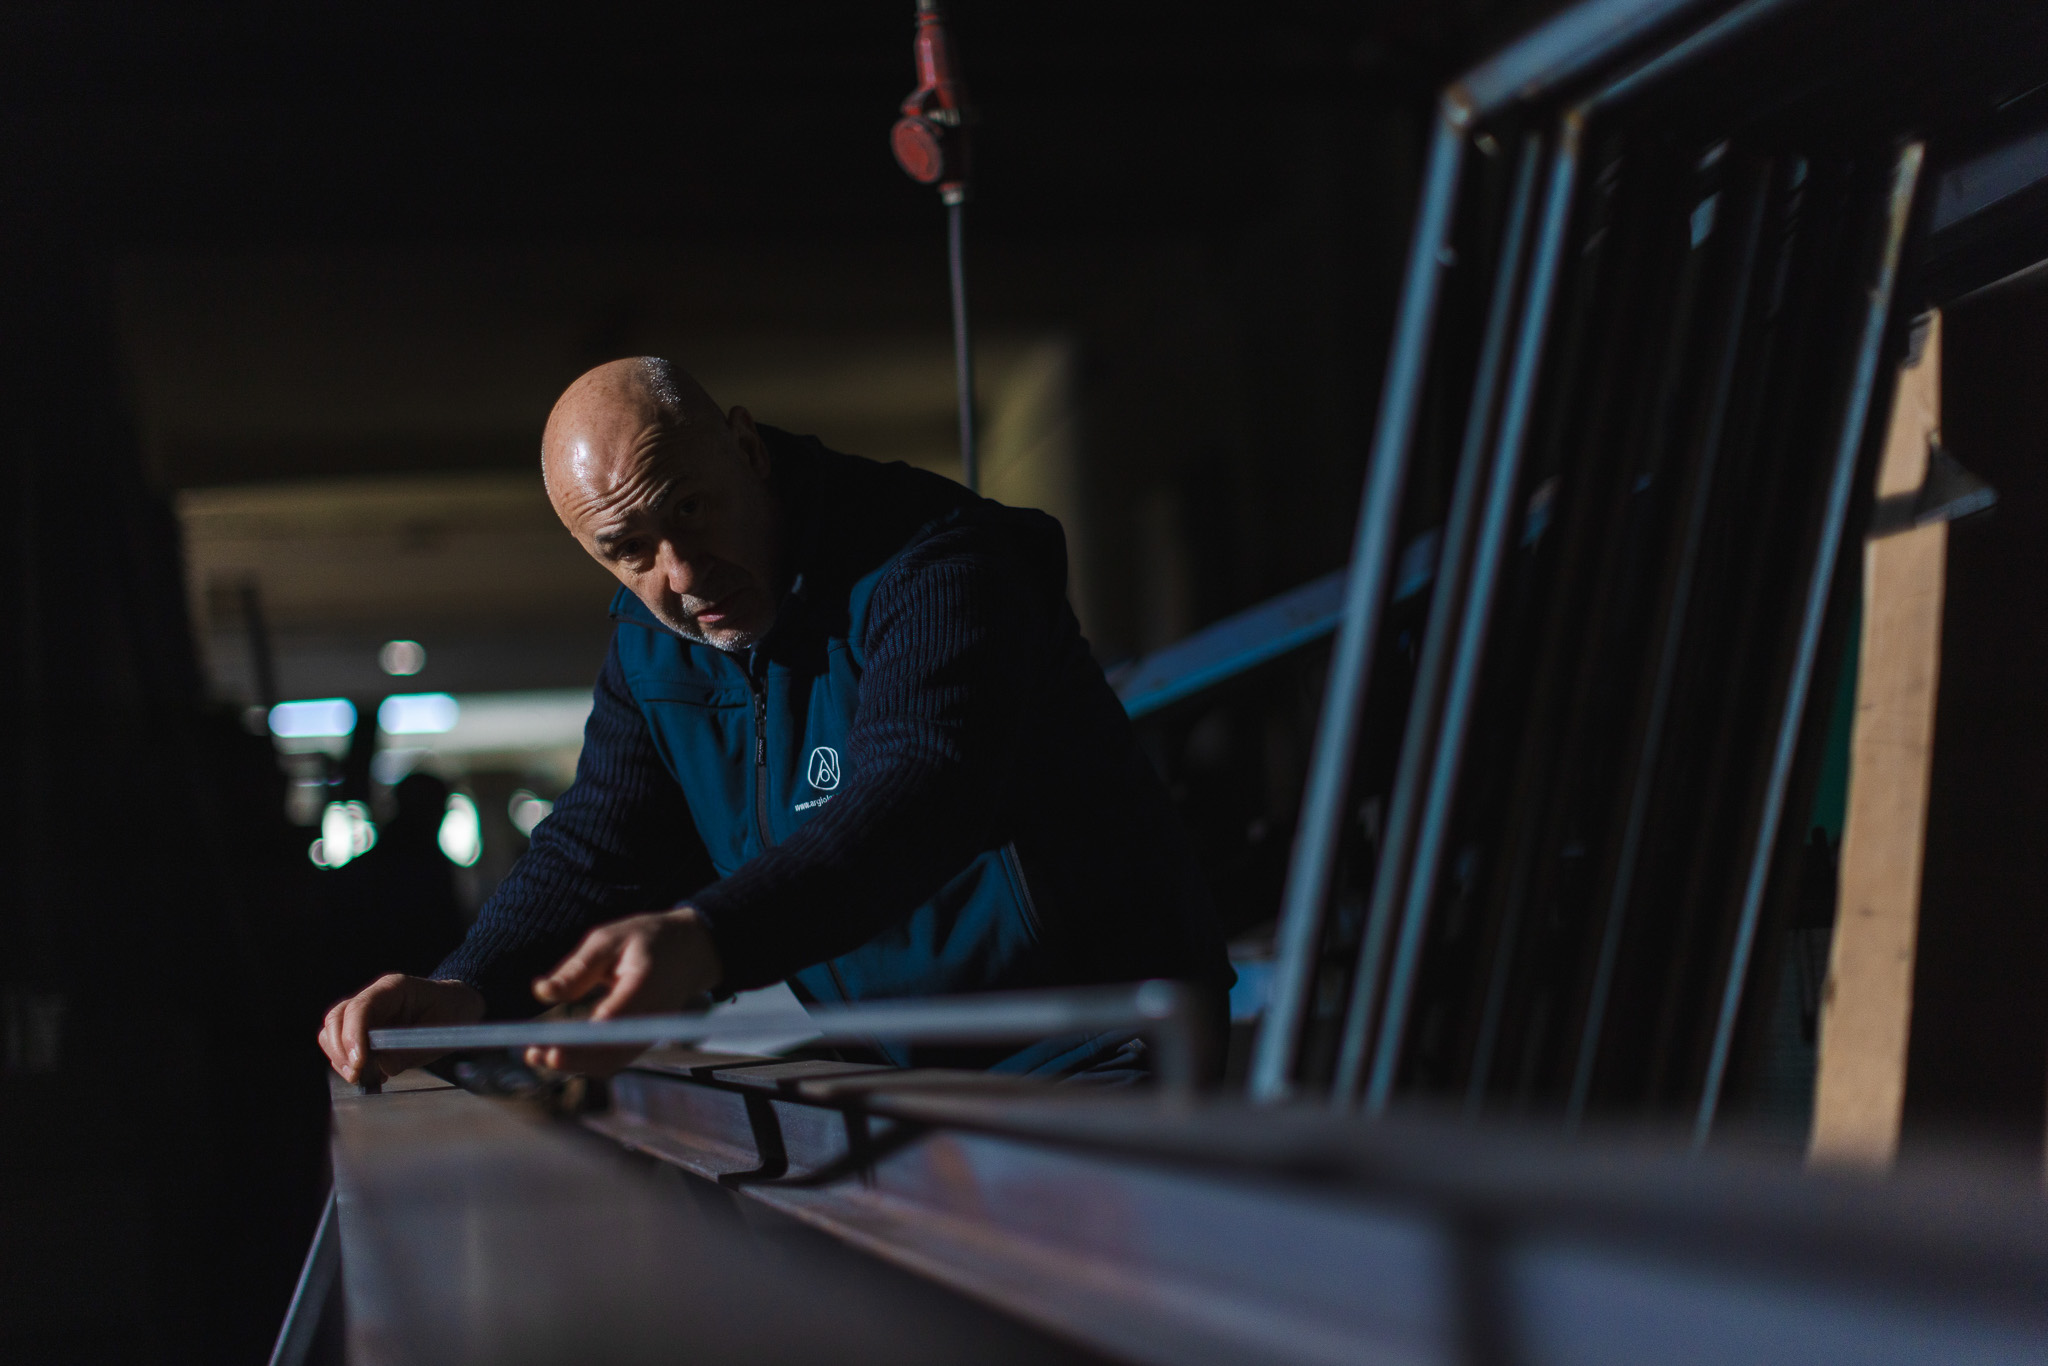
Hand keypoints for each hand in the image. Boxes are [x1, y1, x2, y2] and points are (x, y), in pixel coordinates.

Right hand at [320, 974, 484, 1086]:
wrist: (457, 1006)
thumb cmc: (452, 1012)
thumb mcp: (440, 1032)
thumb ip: (410, 1050)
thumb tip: (381, 1067)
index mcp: (393, 988)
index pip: (359, 1008)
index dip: (353, 1036)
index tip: (359, 1063)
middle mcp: (373, 997)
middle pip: (336, 1018)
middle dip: (340, 1050)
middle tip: (357, 1075)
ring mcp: (365, 1014)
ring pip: (332, 1033)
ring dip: (341, 1058)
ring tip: (365, 1077)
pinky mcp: (363, 1030)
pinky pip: (342, 1046)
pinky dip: (349, 1062)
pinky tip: (370, 1074)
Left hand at [527, 906, 722, 1075]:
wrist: (693, 950)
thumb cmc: (650, 939)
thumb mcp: (610, 938)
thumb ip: (577, 967)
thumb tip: (542, 991)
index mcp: (645, 984)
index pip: (612, 1022)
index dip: (579, 1041)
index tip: (547, 1045)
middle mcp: (653, 1016)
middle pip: (612, 1052)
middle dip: (571, 1059)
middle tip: (533, 1053)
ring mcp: (652, 1032)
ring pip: (612, 1061)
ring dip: (574, 1064)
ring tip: (536, 1055)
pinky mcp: (645, 1039)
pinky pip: (616, 1058)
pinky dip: (587, 1061)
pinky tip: (559, 1053)